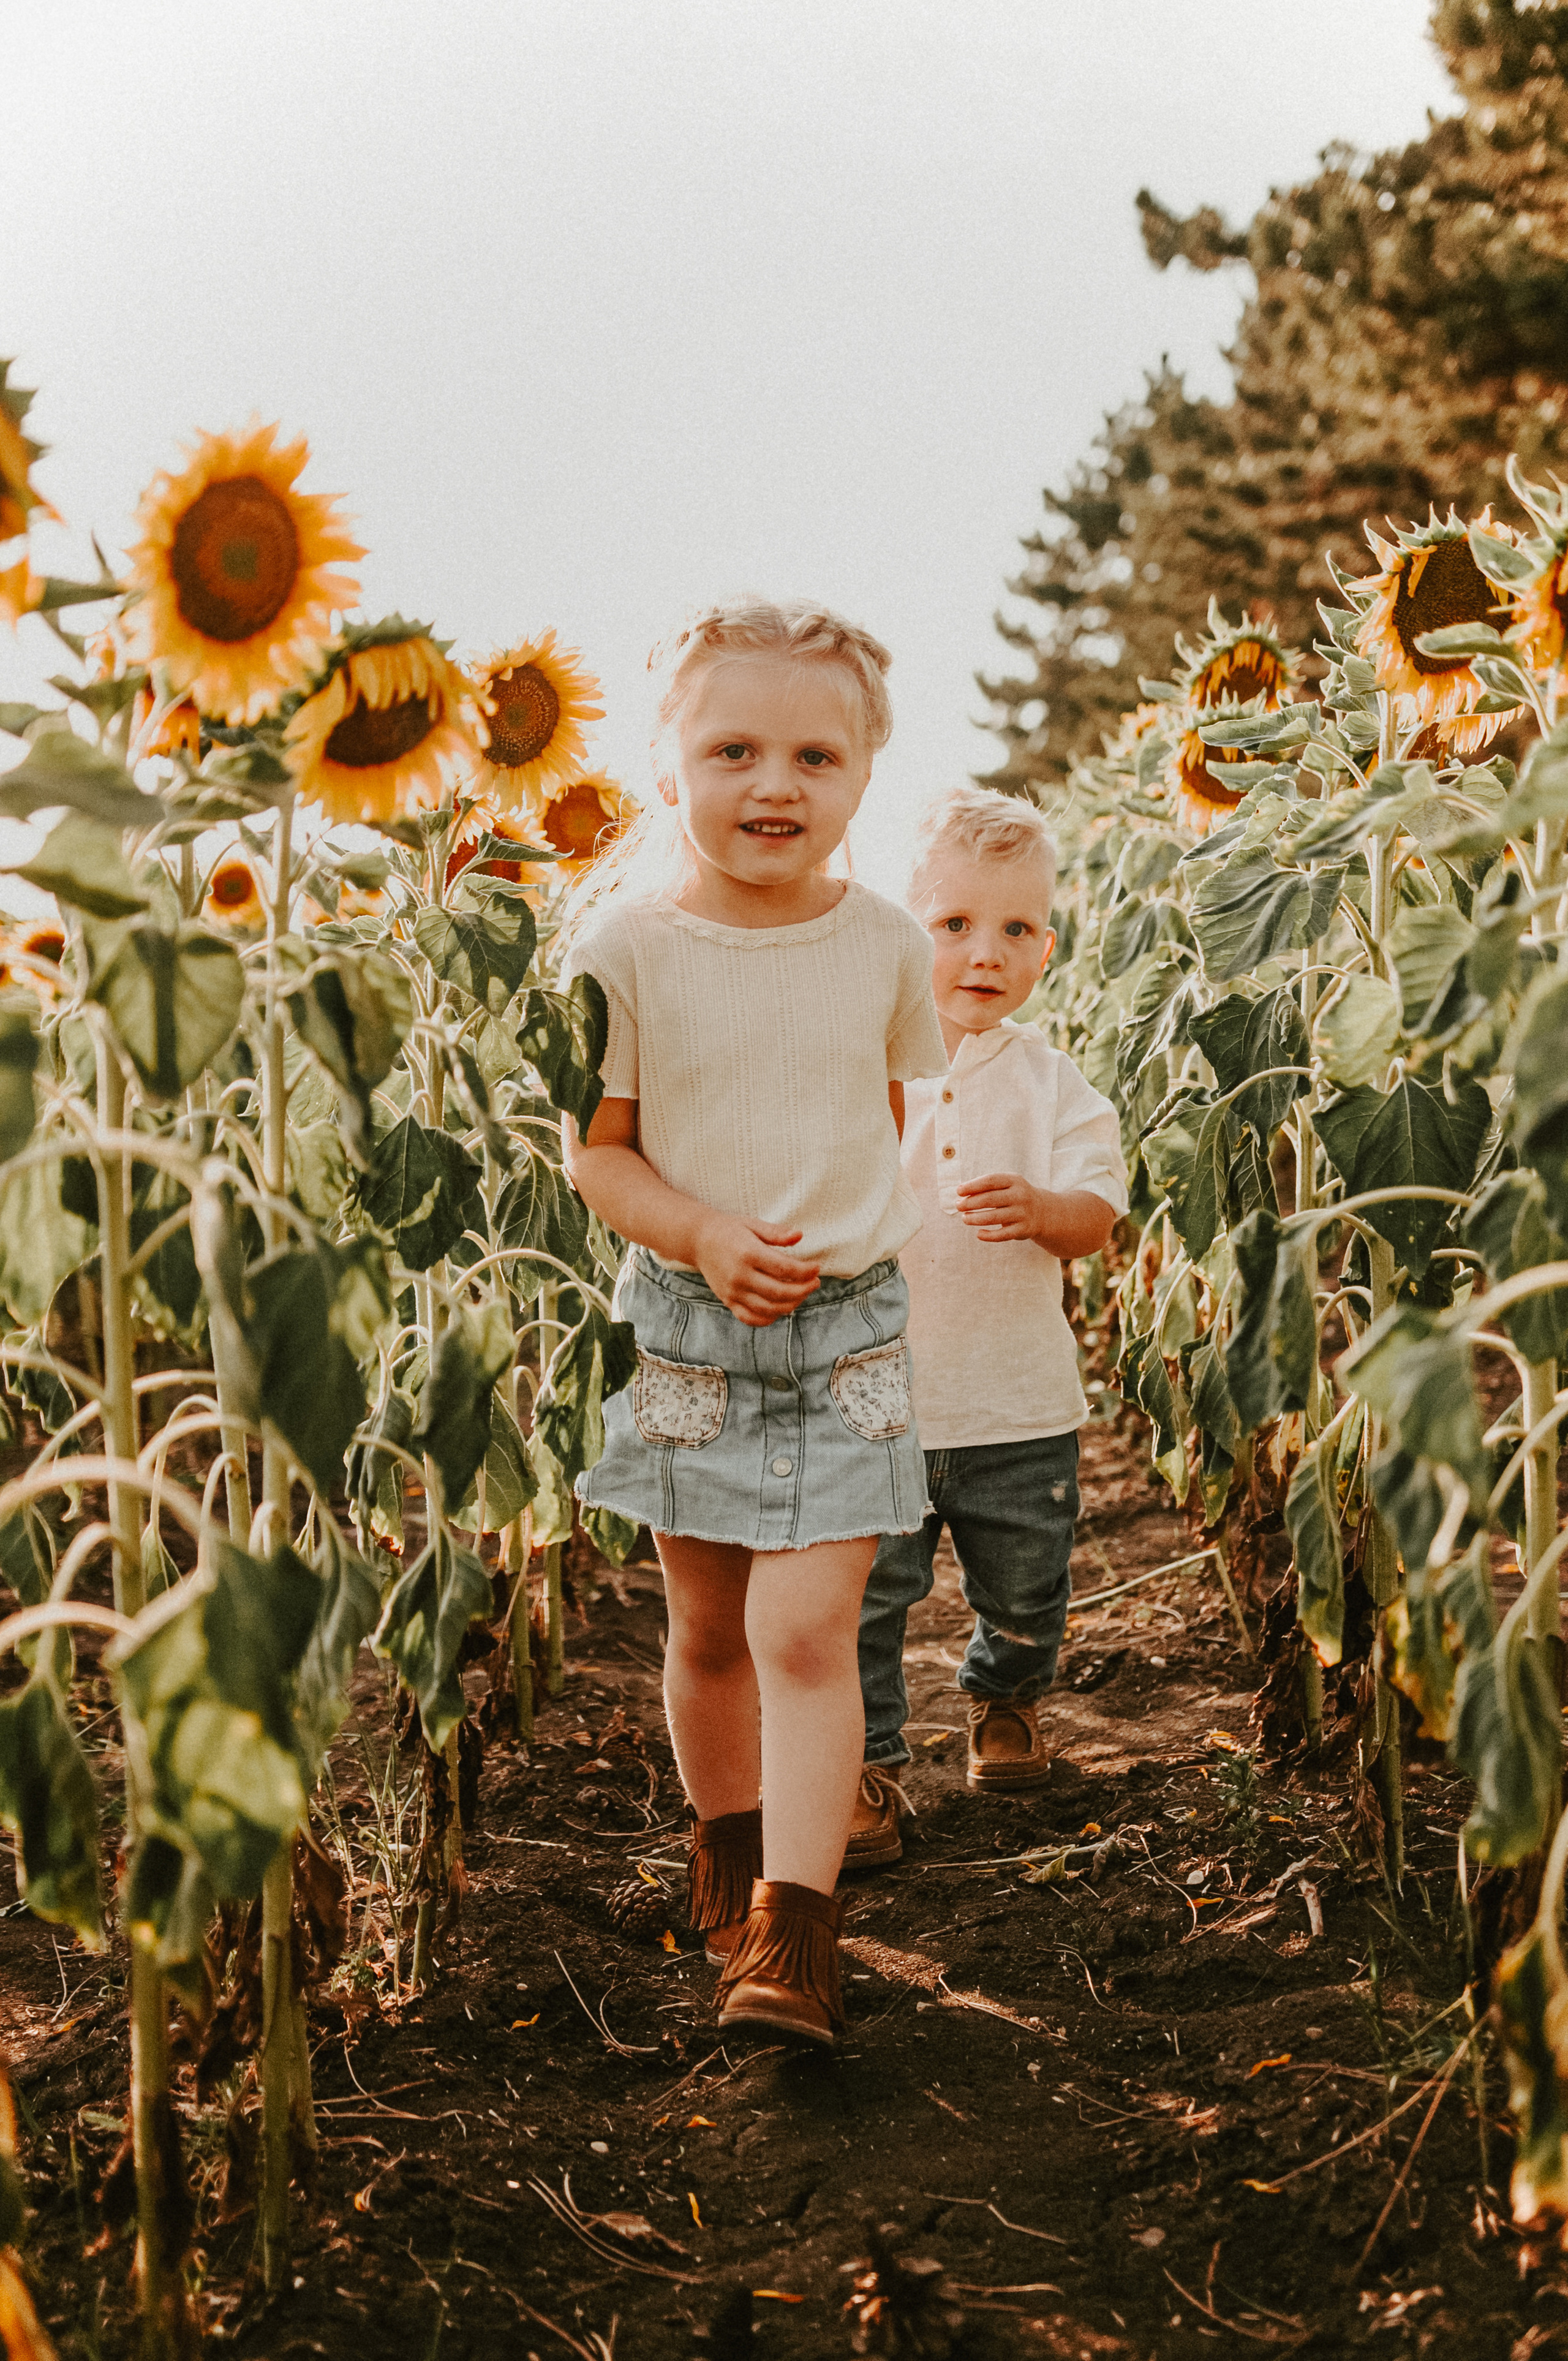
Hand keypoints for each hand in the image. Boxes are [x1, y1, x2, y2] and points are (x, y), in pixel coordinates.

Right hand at [694, 1213, 820, 1327]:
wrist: (699, 1240)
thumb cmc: (730, 1230)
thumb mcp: (753, 1224)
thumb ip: (776, 1233)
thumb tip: (799, 1236)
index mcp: (749, 1253)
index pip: (785, 1269)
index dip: (806, 1271)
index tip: (816, 1268)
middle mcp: (740, 1276)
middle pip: (780, 1292)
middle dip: (803, 1289)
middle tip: (815, 1283)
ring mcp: (733, 1291)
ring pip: (769, 1308)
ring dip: (791, 1304)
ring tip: (802, 1293)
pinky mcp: (728, 1301)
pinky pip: (751, 1318)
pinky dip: (769, 1318)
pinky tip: (781, 1307)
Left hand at [956, 1171, 1040, 1242]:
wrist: (1042, 1211)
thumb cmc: (1014, 1196)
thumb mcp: (1006, 1185)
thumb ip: (987, 1188)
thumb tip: (961, 1196)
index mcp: (1014, 1180)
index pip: (990, 1181)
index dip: (972, 1186)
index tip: (958, 1191)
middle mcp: (1020, 1196)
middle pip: (990, 1199)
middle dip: (970, 1203)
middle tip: (958, 1206)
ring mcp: (1022, 1213)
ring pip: (993, 1217)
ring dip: (975, 1218)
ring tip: (965, 1218)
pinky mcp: (1023, 1229)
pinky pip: (1003, 1235)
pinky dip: (989, 1236)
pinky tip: (979, 1234)